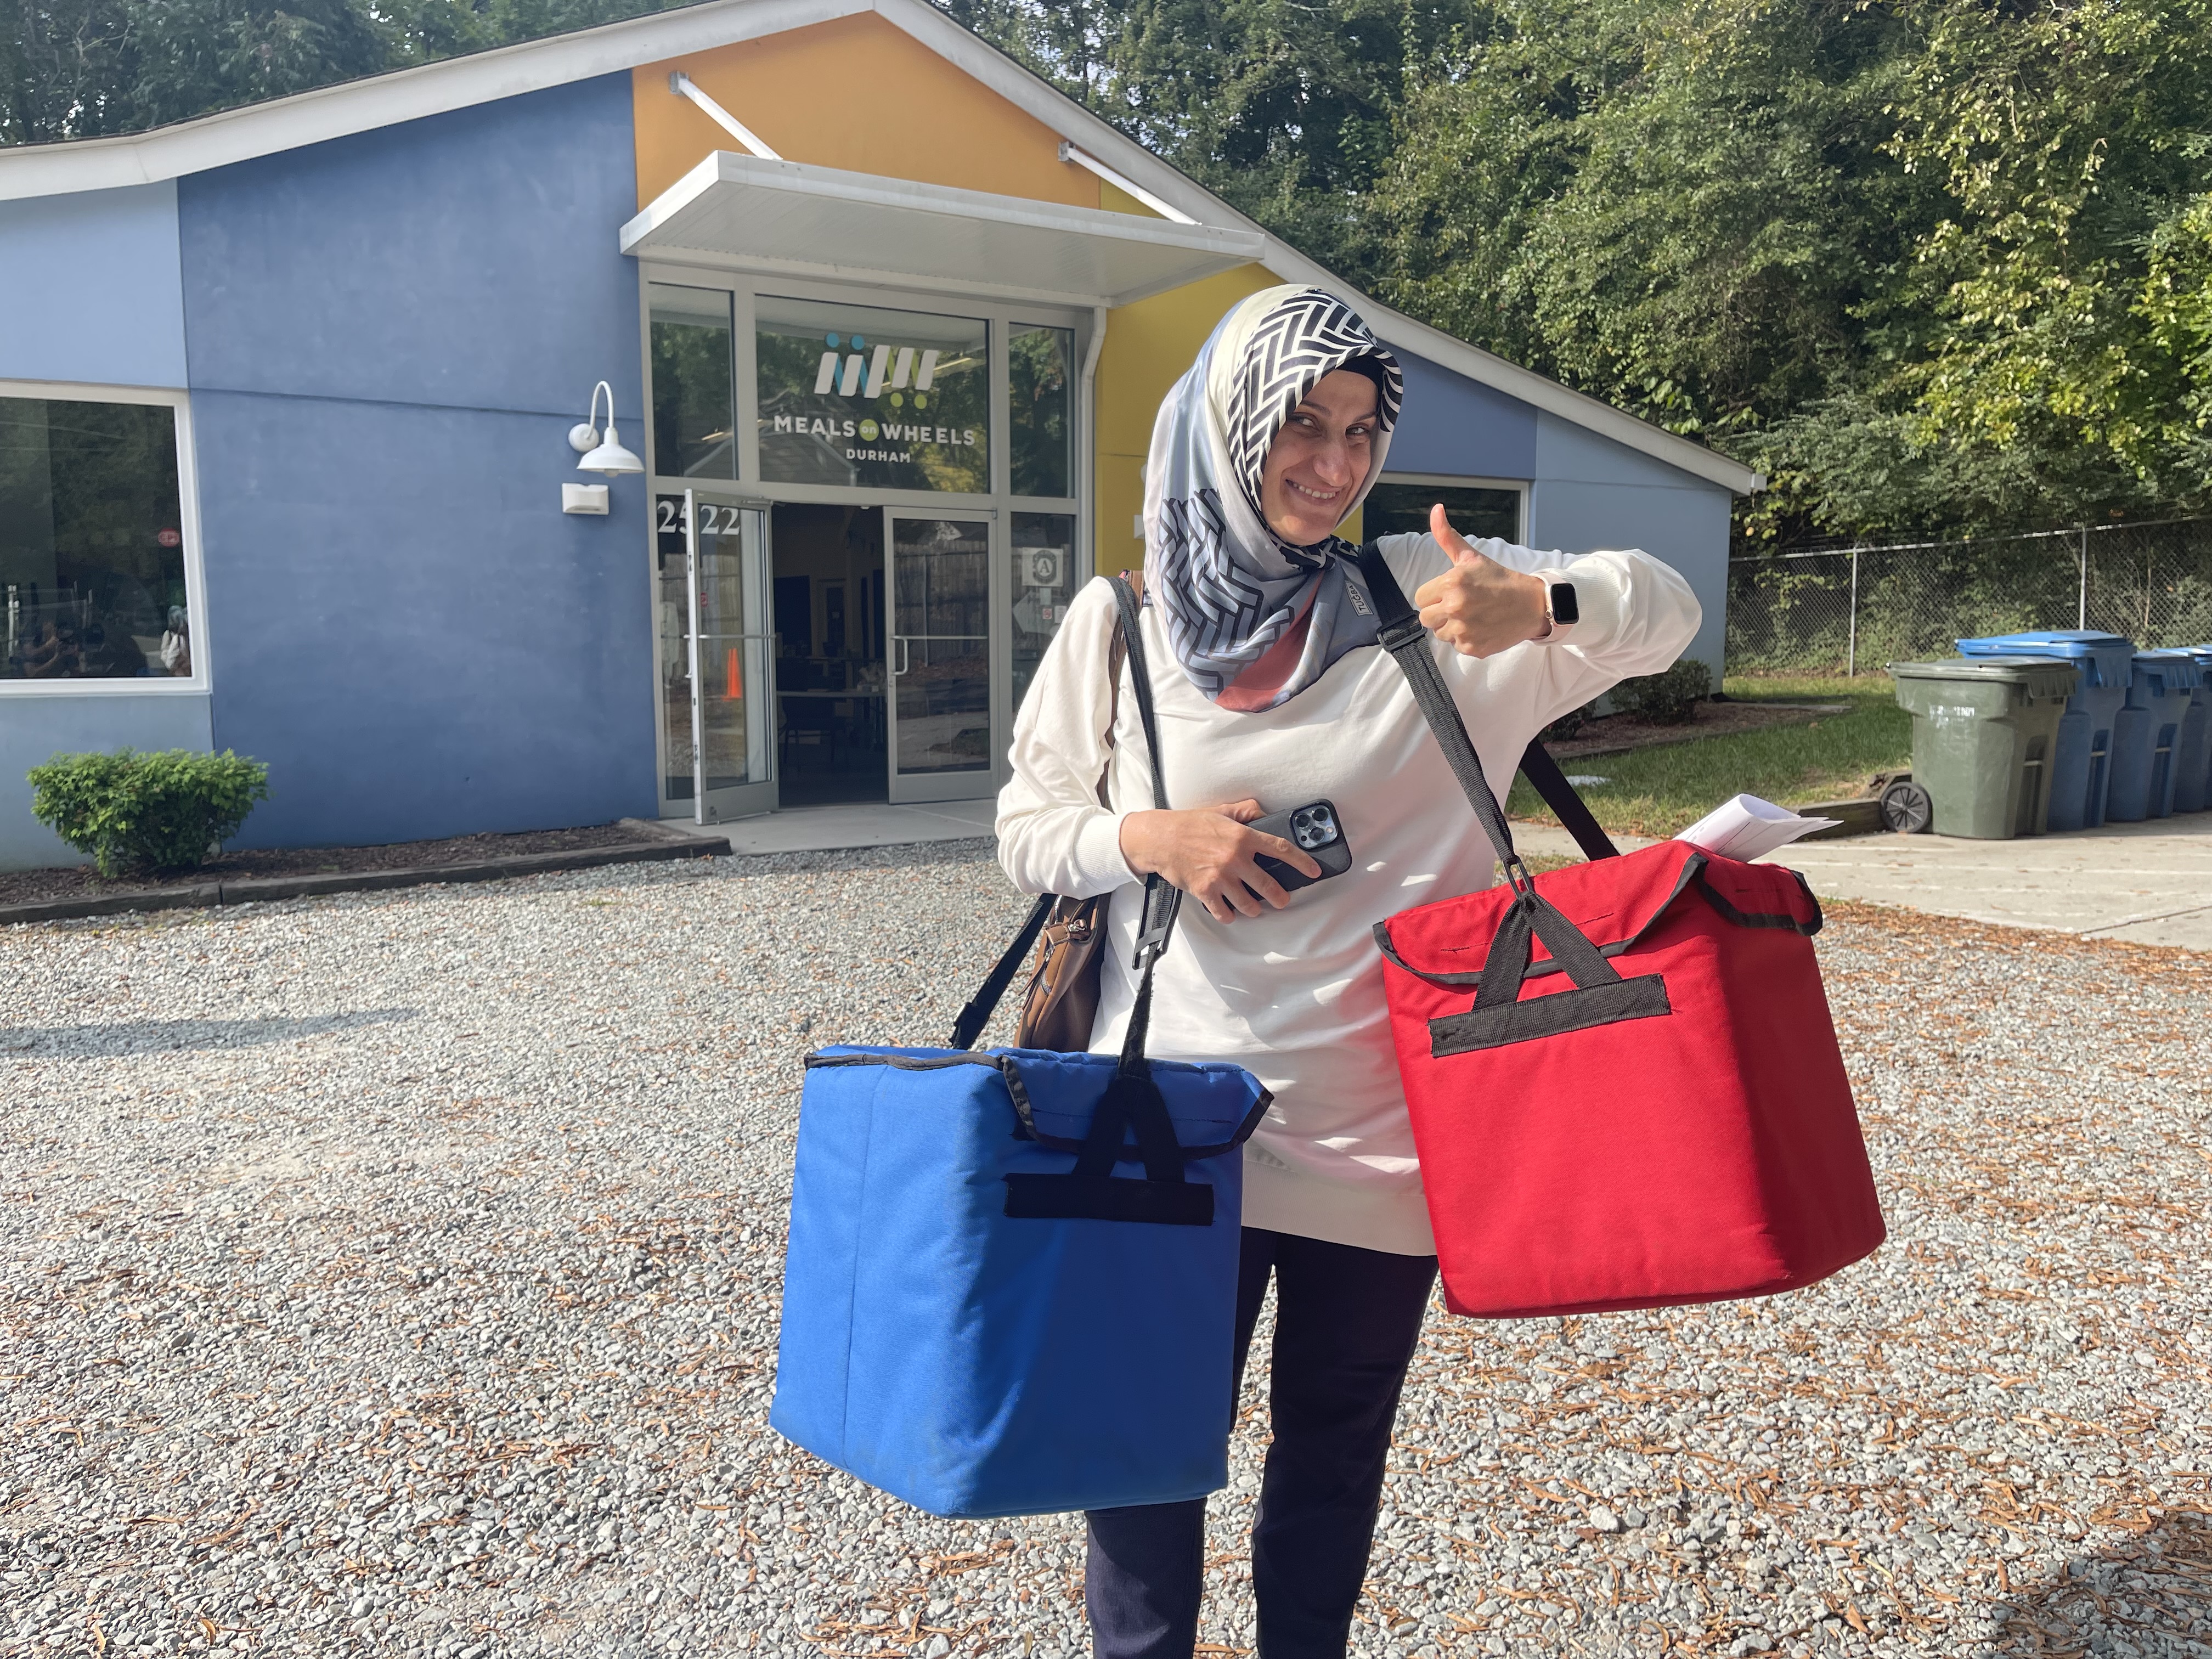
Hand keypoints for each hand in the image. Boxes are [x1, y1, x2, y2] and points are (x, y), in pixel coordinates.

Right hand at [1118, 798, 1322, 922]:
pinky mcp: (1205, 891)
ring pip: (1249, 903)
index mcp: (1243, 836)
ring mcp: (1221, 877)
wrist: (1159, 838)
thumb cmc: (1189, 823)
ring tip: (1254, 906)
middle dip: (1280, 897)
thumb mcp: (1221, 810)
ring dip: (1254, 908)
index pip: (1281, 849)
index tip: (1313, 871)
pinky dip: (1228, 915)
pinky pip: (1224, 912)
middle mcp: (1235, 858)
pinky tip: (1229, 911)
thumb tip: (1264, 813)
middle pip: (1269, 885)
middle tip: (1281, 899)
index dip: (1302, 861)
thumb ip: (1246, 810)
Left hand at [1411, 502, 1551, 657]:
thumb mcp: (1472, 557)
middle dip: (1440, 612)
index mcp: (1451, 584)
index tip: (1453, 592)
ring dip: (1452, 627)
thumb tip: (1436, 510)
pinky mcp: (1472, 648)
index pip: (1420, 598)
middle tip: (1462, 605)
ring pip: (1440, 633)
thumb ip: (1447, 537)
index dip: (1435, 595)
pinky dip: (1466, 639)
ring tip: (1473, 616)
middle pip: (1426, 618)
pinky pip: (1456, 646)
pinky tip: (1482, 627)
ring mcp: (1464, 630)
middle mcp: (1455, 608)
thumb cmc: (1499, 579)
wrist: (1532, 604)